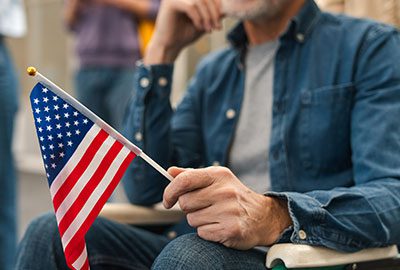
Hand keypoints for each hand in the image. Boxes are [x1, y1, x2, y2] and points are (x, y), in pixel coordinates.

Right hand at [144, 0, 223, 64]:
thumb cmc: (185, 34)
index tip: (220, 23)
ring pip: (200, 1)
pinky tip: (199, 28)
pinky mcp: (171, 3)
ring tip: (209, 30)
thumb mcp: (205, 22)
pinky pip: (191, 7)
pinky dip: (198, 18)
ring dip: (207, 17)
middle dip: (214, 13)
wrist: (169, 46)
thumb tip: (230, 7)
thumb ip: (215, 13)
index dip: (218, 7)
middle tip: (217, 28)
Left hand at [163, 166, 292, 249]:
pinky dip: (207, 232)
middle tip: (204, 207)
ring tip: (216, 216)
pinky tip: (220, 226)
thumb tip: (170, 172)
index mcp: (218, 175)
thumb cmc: (234, 197)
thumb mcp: (216, 180)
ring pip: (192, 220)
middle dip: (189, 208)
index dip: (170, 192)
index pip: (184, 180)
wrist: (263, 216)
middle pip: (185, 203)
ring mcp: (229, 210)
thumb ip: (192, 176)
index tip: (167, 201)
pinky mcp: (231, 229)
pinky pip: (202, 233)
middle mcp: (224, 191)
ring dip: (199, 221)